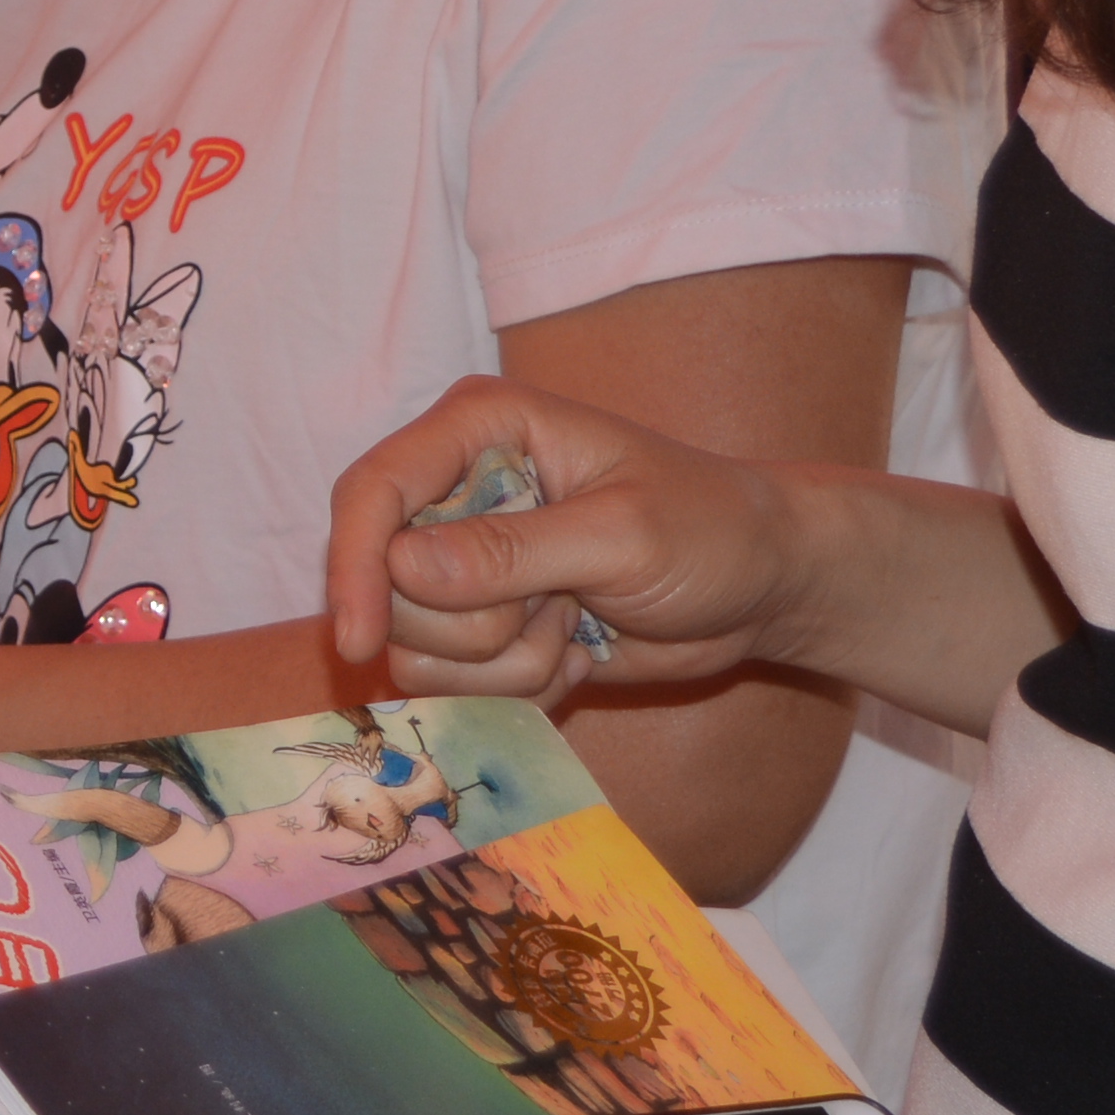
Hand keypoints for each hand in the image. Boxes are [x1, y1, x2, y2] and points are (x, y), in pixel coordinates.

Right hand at [324, 376, 813, 705]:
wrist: (762, 586)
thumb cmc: (709, 529)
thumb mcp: (622, 535)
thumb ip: (512, 552)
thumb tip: (401, 567)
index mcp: (479, 429)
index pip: (373, 491)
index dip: (352, 565)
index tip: (362, 638)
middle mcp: (456, 491)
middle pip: (387, 584)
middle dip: (476, 625)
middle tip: (561, 605)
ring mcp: (465, 564)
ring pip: (417, 645)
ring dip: (505, 661)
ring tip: (575, 625)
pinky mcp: (483, 626)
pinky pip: (454, 682)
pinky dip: (519, 685)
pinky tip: (574, 651)